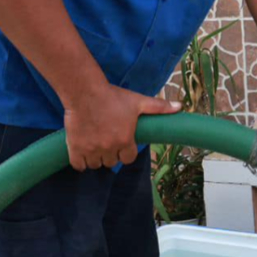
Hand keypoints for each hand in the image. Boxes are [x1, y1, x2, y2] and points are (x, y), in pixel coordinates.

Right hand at [63, 84, 179, 170]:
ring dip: (96, 159)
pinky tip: (82, 153)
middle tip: (107, 142)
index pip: (128, 159)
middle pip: (111, 162)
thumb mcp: (138, 101)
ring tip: (95, 146)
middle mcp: (109, 147)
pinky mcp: (75, 148)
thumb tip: (180, 107)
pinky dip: (80, 162)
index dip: (126, 152)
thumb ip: (159, 107)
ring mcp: (91, 149)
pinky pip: (78, 165)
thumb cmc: (112, 96)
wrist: (85, 91)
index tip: (122, 144)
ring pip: (96, 165)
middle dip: (111, 155)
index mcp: (125, 140)